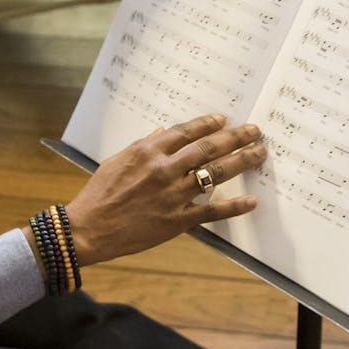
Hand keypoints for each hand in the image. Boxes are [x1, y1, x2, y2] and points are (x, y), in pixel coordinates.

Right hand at [67, 114, 264, 263]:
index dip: (208, 124)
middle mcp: (165, 169)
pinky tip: (251, 201)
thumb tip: (161, 132)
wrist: (90, 228)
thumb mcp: (116, 161)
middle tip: (254, 131)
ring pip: (216, 174)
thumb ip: (141, 146)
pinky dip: (234, 206)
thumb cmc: (99, 194)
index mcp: (148, 152)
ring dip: (241, 161)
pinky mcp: (177, 220)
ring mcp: (173, 195)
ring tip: (259, 153)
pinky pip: (212, 211)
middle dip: (235, 137)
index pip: (186, 132)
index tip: (223, 120)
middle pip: (208, 148)